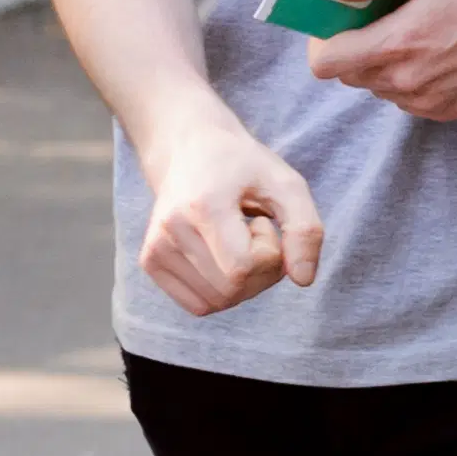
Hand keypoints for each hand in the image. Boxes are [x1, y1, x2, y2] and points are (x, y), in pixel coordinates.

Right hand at [134, 110, 321, 312]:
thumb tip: (304, 281)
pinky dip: (222, 290)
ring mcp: (154, 249)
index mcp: (202, 207)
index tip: (264, 222)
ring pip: (216, 302)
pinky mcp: (150, 262)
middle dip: (261, 270)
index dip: (270, 254)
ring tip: (236, 239)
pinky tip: (221, 255)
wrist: (190, 150)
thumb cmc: (245, 168)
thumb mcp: (287, 185)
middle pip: (231, 290)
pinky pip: (198, 304)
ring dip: (243, 280)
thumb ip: (306, 230)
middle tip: (254, 231)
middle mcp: (169, 231)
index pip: (243, 268)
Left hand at [300, 0, 456, 118]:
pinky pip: (406, 99)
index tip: (338, 25)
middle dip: (355, 50)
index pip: (324, 64)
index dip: (322, 43)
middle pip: (349, 75)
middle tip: (383, 22)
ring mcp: (427, 100)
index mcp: (397, 45)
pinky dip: (409, 80)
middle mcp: (407, 82)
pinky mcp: (446, 110)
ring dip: (383, 66)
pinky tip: (438, 55)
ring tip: (417, 37)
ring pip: (377, 87)